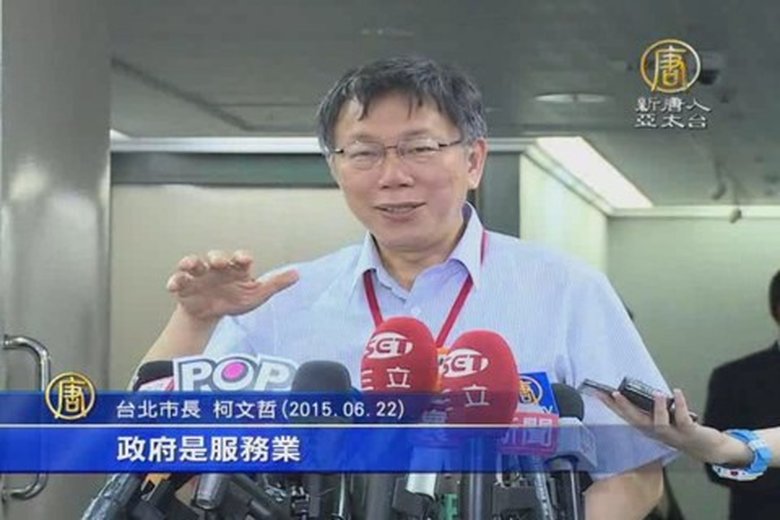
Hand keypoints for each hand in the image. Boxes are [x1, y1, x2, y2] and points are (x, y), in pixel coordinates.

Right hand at [165, 250, 298, 321]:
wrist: (212, 313)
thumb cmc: (235, 300)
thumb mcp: (256, 295)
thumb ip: (275, 284)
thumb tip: (297, 274)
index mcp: (236, 269)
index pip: (240, 258)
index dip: (242, 257)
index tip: (243, 260)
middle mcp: (217, 268)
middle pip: (216, 256)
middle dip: (216, 257)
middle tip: (218, 262)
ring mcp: (200, 275)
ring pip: (194, 263)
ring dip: (191, 262)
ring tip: (189, 266)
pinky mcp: (185, 285)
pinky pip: (178, 280)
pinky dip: (175, 281)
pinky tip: (173, 286)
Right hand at [603, 388, 736, 464]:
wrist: (708, 449)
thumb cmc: (683, 430)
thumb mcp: (664, 420)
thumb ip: (653, 408)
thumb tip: (640, 389)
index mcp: (649, 428)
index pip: (627, 415)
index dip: (612, 405)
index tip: (599, 394)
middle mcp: (658, 433)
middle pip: (637, 421)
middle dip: (624, 408)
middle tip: (613, 394)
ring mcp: (673, 434)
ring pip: (660, 424)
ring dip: (656, 409)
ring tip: (654, 393)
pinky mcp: (689, 432)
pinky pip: (683, 420)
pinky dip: (680, 405)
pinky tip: (677, 392)